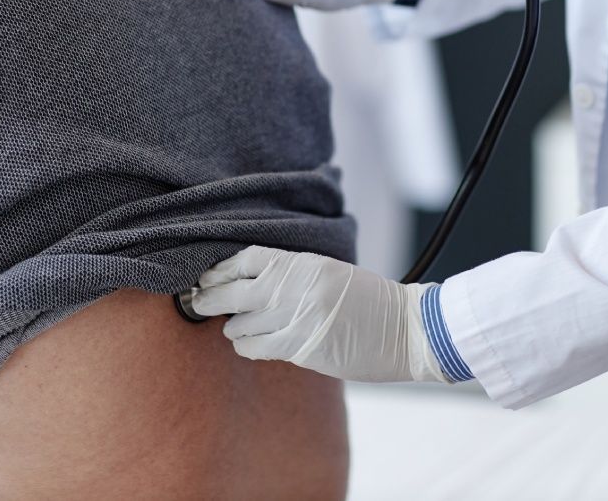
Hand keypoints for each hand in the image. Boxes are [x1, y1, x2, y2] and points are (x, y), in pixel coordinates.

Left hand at [190, 246, 451, 383]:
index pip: (249, 259)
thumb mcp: (332, 274)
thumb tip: (250, 283)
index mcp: (306, 264)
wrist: (408, 330)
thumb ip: (294, 275)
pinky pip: (255, 348)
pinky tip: (249, 344)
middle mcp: (298, 288)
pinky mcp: (302, 348)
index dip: (221, 268)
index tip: (206, 276)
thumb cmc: (372, 302)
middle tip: (198, 301)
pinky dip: (246, 346)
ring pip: (239, 324)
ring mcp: (298, 319)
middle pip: (234, 290)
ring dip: (232, 327)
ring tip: (235, 326)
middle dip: (209, 297)